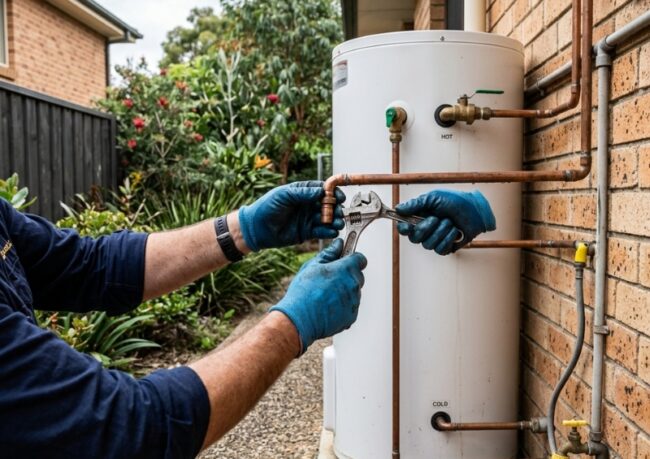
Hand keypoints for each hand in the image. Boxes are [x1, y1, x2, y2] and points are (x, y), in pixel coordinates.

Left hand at [238, 181, 344, 250]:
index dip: (333, 192)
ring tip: (337, 223)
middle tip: (339, 212)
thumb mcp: (283, 195)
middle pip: (329, 205)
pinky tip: (332, 232)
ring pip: (327, 218)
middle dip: (336, 208)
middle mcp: (308, 204)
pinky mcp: (307, 232)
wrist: (256, 228)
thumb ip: (302, 193)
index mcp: (303, 192)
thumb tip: (320, 191)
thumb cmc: (267, 207)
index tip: (340, 197)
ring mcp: (309, 218)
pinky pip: (321, 231)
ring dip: (334, 220)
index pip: (323, 189)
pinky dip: (328, 232)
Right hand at [269, 239, 366, 353]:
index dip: (352, 258)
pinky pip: (350, 307)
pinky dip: (342, 307)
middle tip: (328, 280)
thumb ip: (329, 253)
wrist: (300, 319)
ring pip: (353, 292)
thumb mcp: (313, 266)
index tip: (344, 261)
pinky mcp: (352, 317)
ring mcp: (354, 302)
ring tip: (324, 296)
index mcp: (346, 269)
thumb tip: (339, 244)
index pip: (360, 259)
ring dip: (343, 292)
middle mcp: (354, 285)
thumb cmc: (304, 291)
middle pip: (357, 276)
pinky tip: (326, 308)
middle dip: (346, 276)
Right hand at [395, 189, 495, 254]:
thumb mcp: (433, 198)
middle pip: (414, 238)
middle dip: (425, 228)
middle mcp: (424, 230)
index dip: (403, 229)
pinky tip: (455, 231)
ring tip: (450, 222)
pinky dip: (448, 239)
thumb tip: (398, 208)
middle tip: (436, 218)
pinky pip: (440, 250)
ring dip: (440, 232)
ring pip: (427, 245)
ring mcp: (434, 240)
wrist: (474, 210)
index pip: (403, 228)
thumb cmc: (454, 201)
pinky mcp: (445, 248)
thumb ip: (416, 204)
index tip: (407, 226)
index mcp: (418, 218)